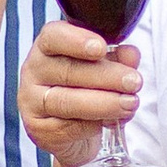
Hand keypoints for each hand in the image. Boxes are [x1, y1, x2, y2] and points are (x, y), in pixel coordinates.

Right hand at [18, 17, 140, 166]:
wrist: (75, 130)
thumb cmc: (87, 88)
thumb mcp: (106, 67)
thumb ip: (118, 58)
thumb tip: (131, 55)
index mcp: (47, 46)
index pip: (54, 36)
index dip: (77, 41)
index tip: (101, 48)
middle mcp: (34, 70)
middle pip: (67, 71)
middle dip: (106, 76)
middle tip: (134, 82)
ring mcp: (32, 101)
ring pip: (67, 102)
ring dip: (104, 104)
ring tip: (129, 104)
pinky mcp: (38, 129)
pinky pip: (69, 127)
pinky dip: (95, 125)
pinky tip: (111, 121)